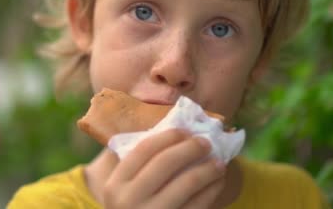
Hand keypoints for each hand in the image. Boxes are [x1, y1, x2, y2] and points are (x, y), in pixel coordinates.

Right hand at [102, 129, 225, 208]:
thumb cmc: (126, 207)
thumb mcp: (114, 187)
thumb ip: (126, 162)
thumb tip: (159, 131)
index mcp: (114, 184)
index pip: (143, 149)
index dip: (167, 136)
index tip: (184, 131)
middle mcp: (129, 200)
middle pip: (166, 162)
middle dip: (190, 148)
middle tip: (206, 142)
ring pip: (186, 183)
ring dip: (207, 168)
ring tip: (218, 162)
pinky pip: (197, 205)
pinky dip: (211, 190)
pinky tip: (217, 182)